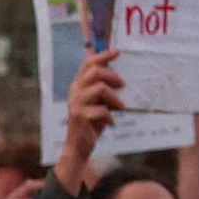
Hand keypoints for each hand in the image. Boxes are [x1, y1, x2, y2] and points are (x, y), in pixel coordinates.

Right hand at [59, 53, 126, 188]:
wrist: (79, 146)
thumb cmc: (91, 122)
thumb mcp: (98, 102)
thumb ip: (103, 89)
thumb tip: (120, 77)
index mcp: (78, 85)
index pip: (88, 64)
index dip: (103, 56)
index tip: (117, 52)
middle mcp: (75, 91)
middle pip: (95, 72)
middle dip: (113, 76)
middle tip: (123, 86)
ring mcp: (76, 103)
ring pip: (100, 88)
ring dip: (114, 98)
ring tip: (121, 107)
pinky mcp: (80, 116)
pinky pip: (102, 110)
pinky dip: (110, 116)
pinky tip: (111, 123)